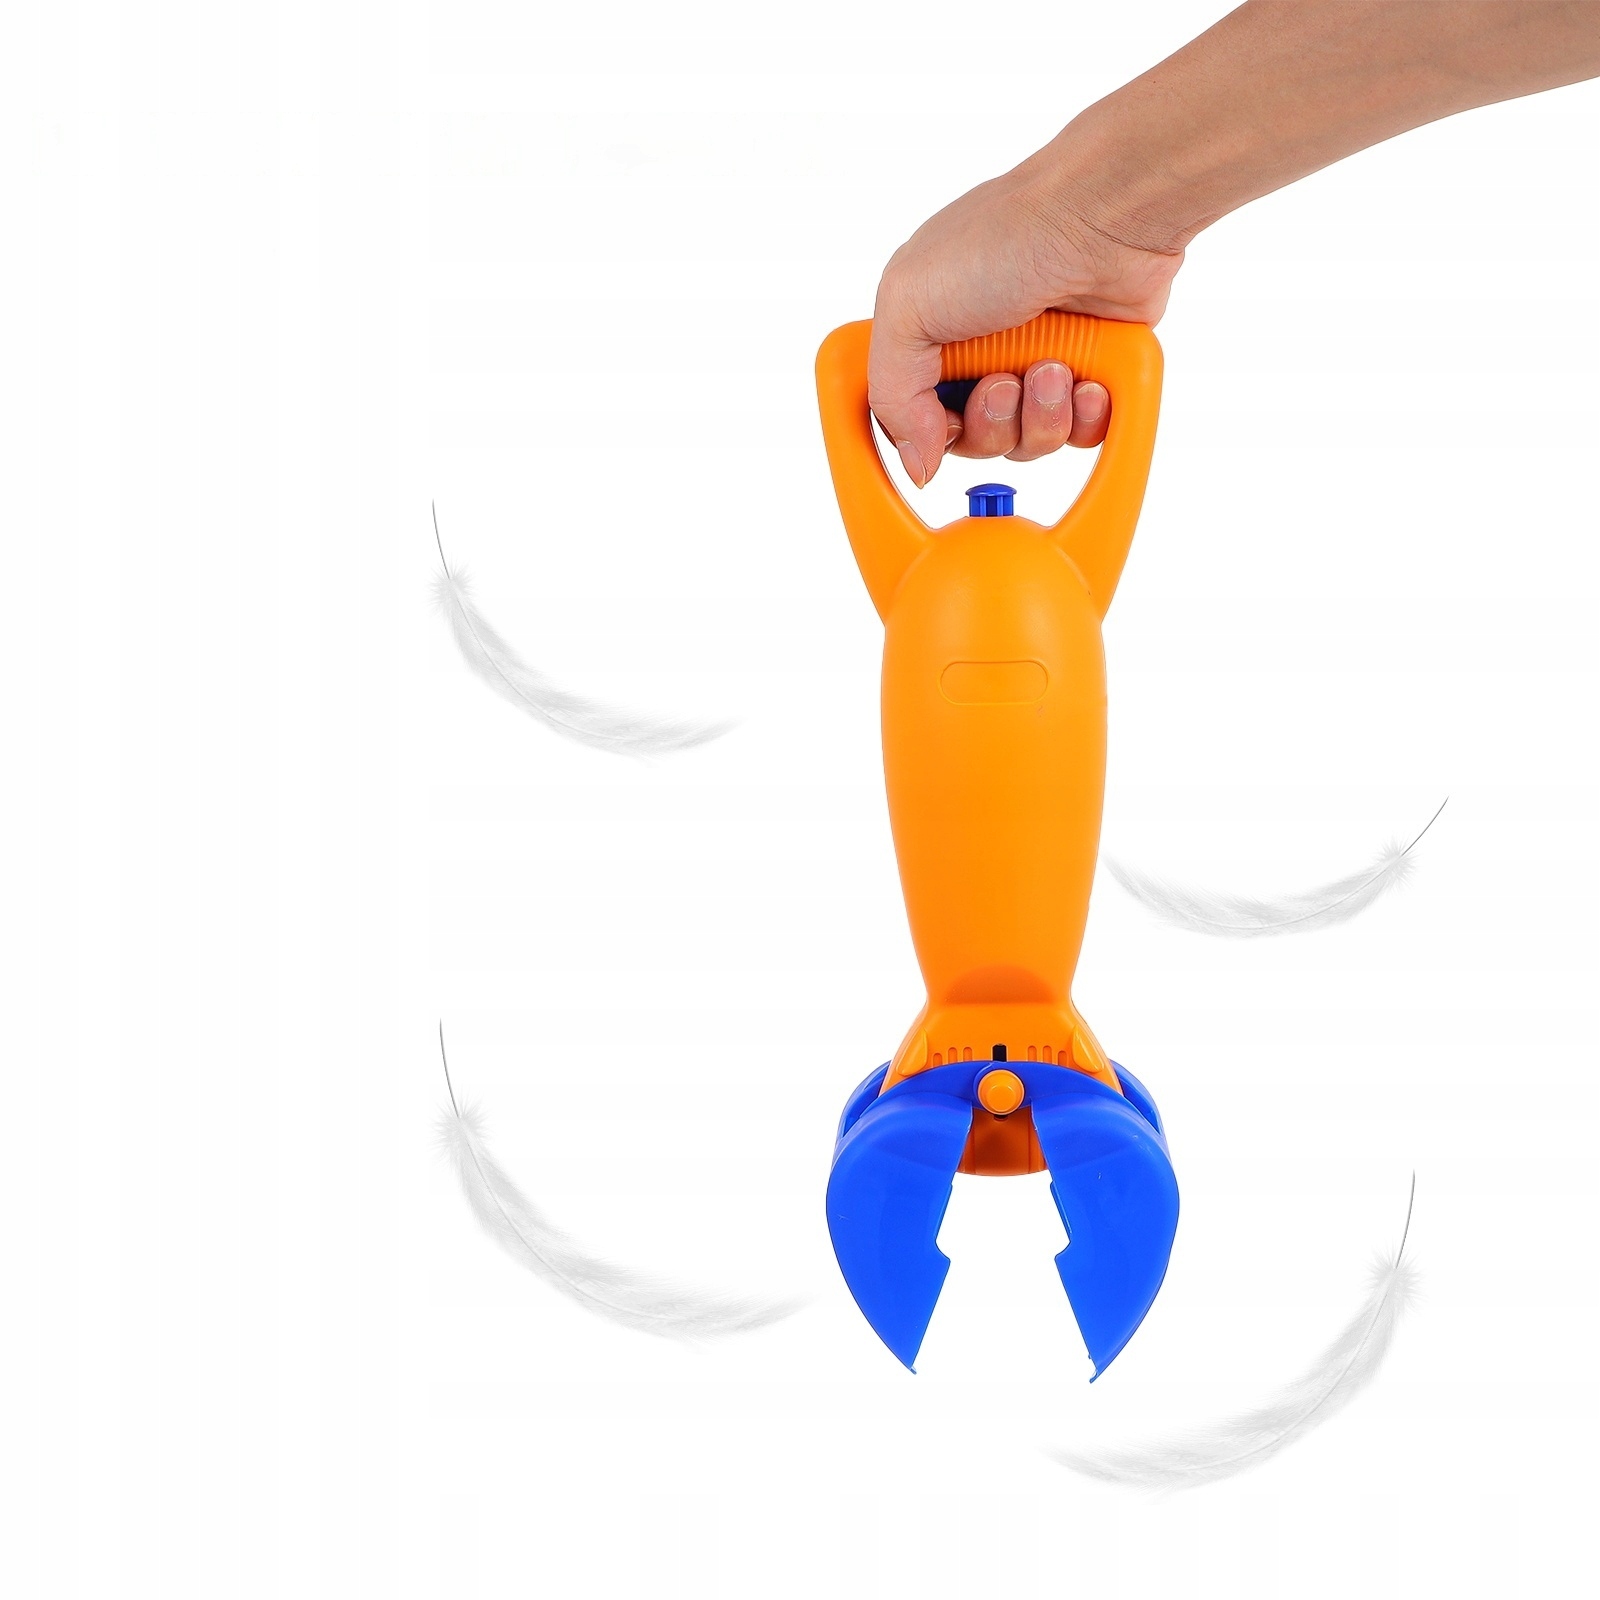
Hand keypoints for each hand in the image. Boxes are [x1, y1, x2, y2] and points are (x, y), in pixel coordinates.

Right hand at [868, 143, 1183, 486]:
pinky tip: (1089, 382)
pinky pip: (1080, 435)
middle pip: (973, 441)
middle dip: (991, 423)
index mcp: (928, 332)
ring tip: (1054, 368)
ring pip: (1027, 443)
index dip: (928, 435)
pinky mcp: (1091, 371)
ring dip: (1039, 417)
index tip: (944, 423)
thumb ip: (890, 394)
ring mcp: (1037, 360)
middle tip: (1006, 382)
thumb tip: (916, 463)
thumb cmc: (1005, 239)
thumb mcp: (907, 305)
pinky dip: (1084, 418)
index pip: (913, 418)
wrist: (1103, 218)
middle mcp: (981, 350)